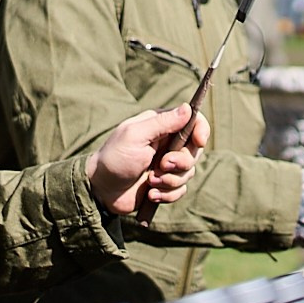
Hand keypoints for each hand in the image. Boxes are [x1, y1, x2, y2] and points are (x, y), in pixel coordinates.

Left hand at [92, 105, 206, 213]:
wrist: (101, 190)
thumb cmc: (114, 158)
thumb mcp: (135, 136)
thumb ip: (162, 123)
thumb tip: (187, 108)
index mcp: (161, 126)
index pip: (194, 121)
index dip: (201, 130)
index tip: (198, 141)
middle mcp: (167, 144)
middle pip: (195, 151)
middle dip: (181, 162)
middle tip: (162, 165)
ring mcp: (167, 165)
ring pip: (189, 172)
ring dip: (170, 180)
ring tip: (150, 182)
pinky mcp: (165, 184)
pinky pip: (181, 190)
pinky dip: (167, 194)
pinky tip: (150, 194)